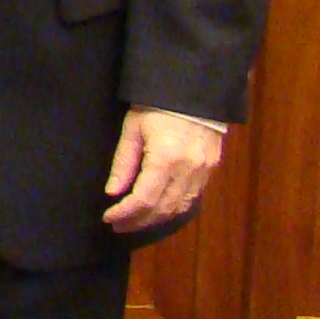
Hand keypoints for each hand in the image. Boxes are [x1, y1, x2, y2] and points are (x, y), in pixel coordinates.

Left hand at [103, 107, 224, 234]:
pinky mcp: (211, 170)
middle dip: (138, 221)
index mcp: (166, 159)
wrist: (194, 92)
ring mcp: (203, 172)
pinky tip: (157, 212)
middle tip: (118, 226)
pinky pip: (191, 199)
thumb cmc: (156, 106)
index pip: (144, 199)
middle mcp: (188, 170)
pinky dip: (173, 209)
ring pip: (179, 208)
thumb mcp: (132, 129)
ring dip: (155, 219)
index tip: (108, 218)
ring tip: (134, 222)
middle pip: (162, 209)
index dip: (126, 213)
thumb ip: (123, 163)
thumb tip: (113, 192)